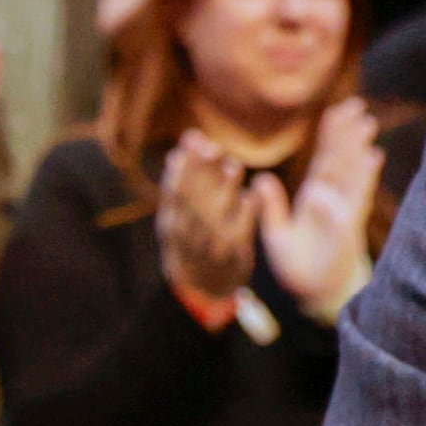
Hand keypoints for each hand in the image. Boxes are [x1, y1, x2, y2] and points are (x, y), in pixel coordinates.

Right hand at [153, 131, 254, 306]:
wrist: (204, 286)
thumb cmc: (190, 242)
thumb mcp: (176, 219)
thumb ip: (178, 188)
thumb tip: (178, 151)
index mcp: (171, 224)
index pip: (174, 190)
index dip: (183, 164)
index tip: (192, 139)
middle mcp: (189, 235)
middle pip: (194, 198)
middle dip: (202, 171)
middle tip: (212, 146)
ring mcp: (211, 245)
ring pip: (218, 212)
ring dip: (227, 188)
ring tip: (234, 166)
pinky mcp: (235, 254)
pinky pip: (243, 228)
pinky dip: (249, 209)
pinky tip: (254, 193)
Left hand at [257, 93, 382, 317]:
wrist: (316, 297)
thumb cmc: (299, 269)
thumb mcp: (276, 235)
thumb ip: (271, 207)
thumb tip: (259, 178)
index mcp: (313, 198)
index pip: (323, 160)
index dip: (330, 135)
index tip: (337, 110)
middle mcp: (331, 201)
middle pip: (340, 160)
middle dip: (348, 133)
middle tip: (358, 105)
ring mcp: (342, 211)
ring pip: (351, 173)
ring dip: (358, 148)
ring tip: (367, 122)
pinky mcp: (348, 226)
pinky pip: (355, 197)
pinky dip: (364, 176)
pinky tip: (373, 156)